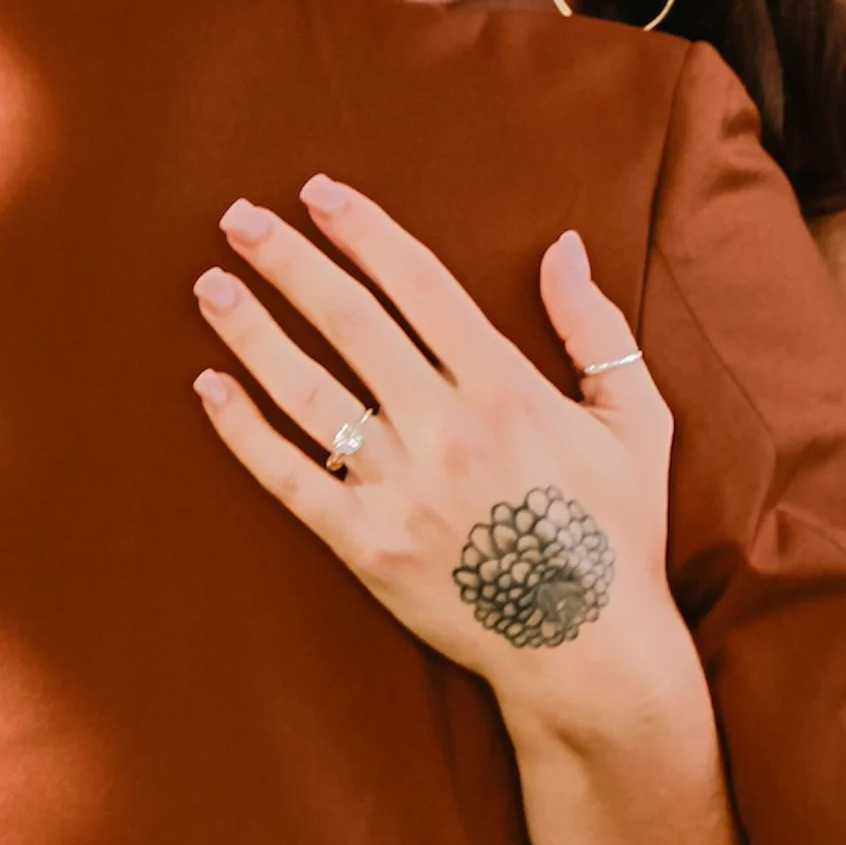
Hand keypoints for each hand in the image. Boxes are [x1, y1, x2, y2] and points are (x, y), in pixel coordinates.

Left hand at [192, 175, 683, 737]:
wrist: (589, 652)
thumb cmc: (616, 532)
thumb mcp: (636, 421)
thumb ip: (595, 328)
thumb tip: (561, 246)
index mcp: (505, 388)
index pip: (418, 284)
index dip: (363, 232)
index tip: (317, 193)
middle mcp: (445, 429)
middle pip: (350, 323)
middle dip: (289, 262)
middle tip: (238, 218)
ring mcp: (400, 490)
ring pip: (308, 393)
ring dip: (252, 332)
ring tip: (210, 287)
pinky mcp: (367, 547)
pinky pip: (290, 480)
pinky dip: (245, 432)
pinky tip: (209, 388)